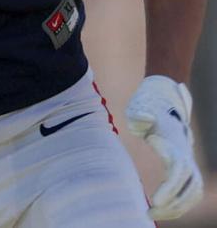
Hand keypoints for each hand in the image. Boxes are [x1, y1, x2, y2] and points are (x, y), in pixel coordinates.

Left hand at [125, 75, 202, 219]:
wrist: (163, 115)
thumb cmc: (146, 116)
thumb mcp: (137, 113)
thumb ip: (139, 117)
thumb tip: (146, 119)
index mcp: (175, 149)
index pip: (178, 173)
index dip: (169, 188)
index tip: (154, 201)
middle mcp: (187, 160)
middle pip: (188, 189)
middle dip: (172, 205)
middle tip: (149, 213)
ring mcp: (191, 168)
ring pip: (192, 195)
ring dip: (176, 209)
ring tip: (152, 215)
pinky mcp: (189, 176)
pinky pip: (190, 196)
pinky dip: (179, 207)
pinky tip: (162, 212)